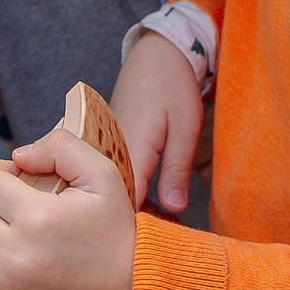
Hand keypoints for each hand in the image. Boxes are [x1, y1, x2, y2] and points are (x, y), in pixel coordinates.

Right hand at [111, 33, 202, 214]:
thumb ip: (176, 170)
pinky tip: (150, 196)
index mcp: (129, 149)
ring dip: (133, 204)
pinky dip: (128, 187)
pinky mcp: (106, 141)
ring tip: (161, 216)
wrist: (155, 52)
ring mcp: (104, 145)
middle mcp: (108, 150)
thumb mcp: (185, 128)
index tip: (161, 237)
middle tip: (166, 231)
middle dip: (137, 219)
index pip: (126, 202)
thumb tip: (172, 210)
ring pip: (112, 187)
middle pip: (114, 199)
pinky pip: (112, 173)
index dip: (142, 225)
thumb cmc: (174, 85)